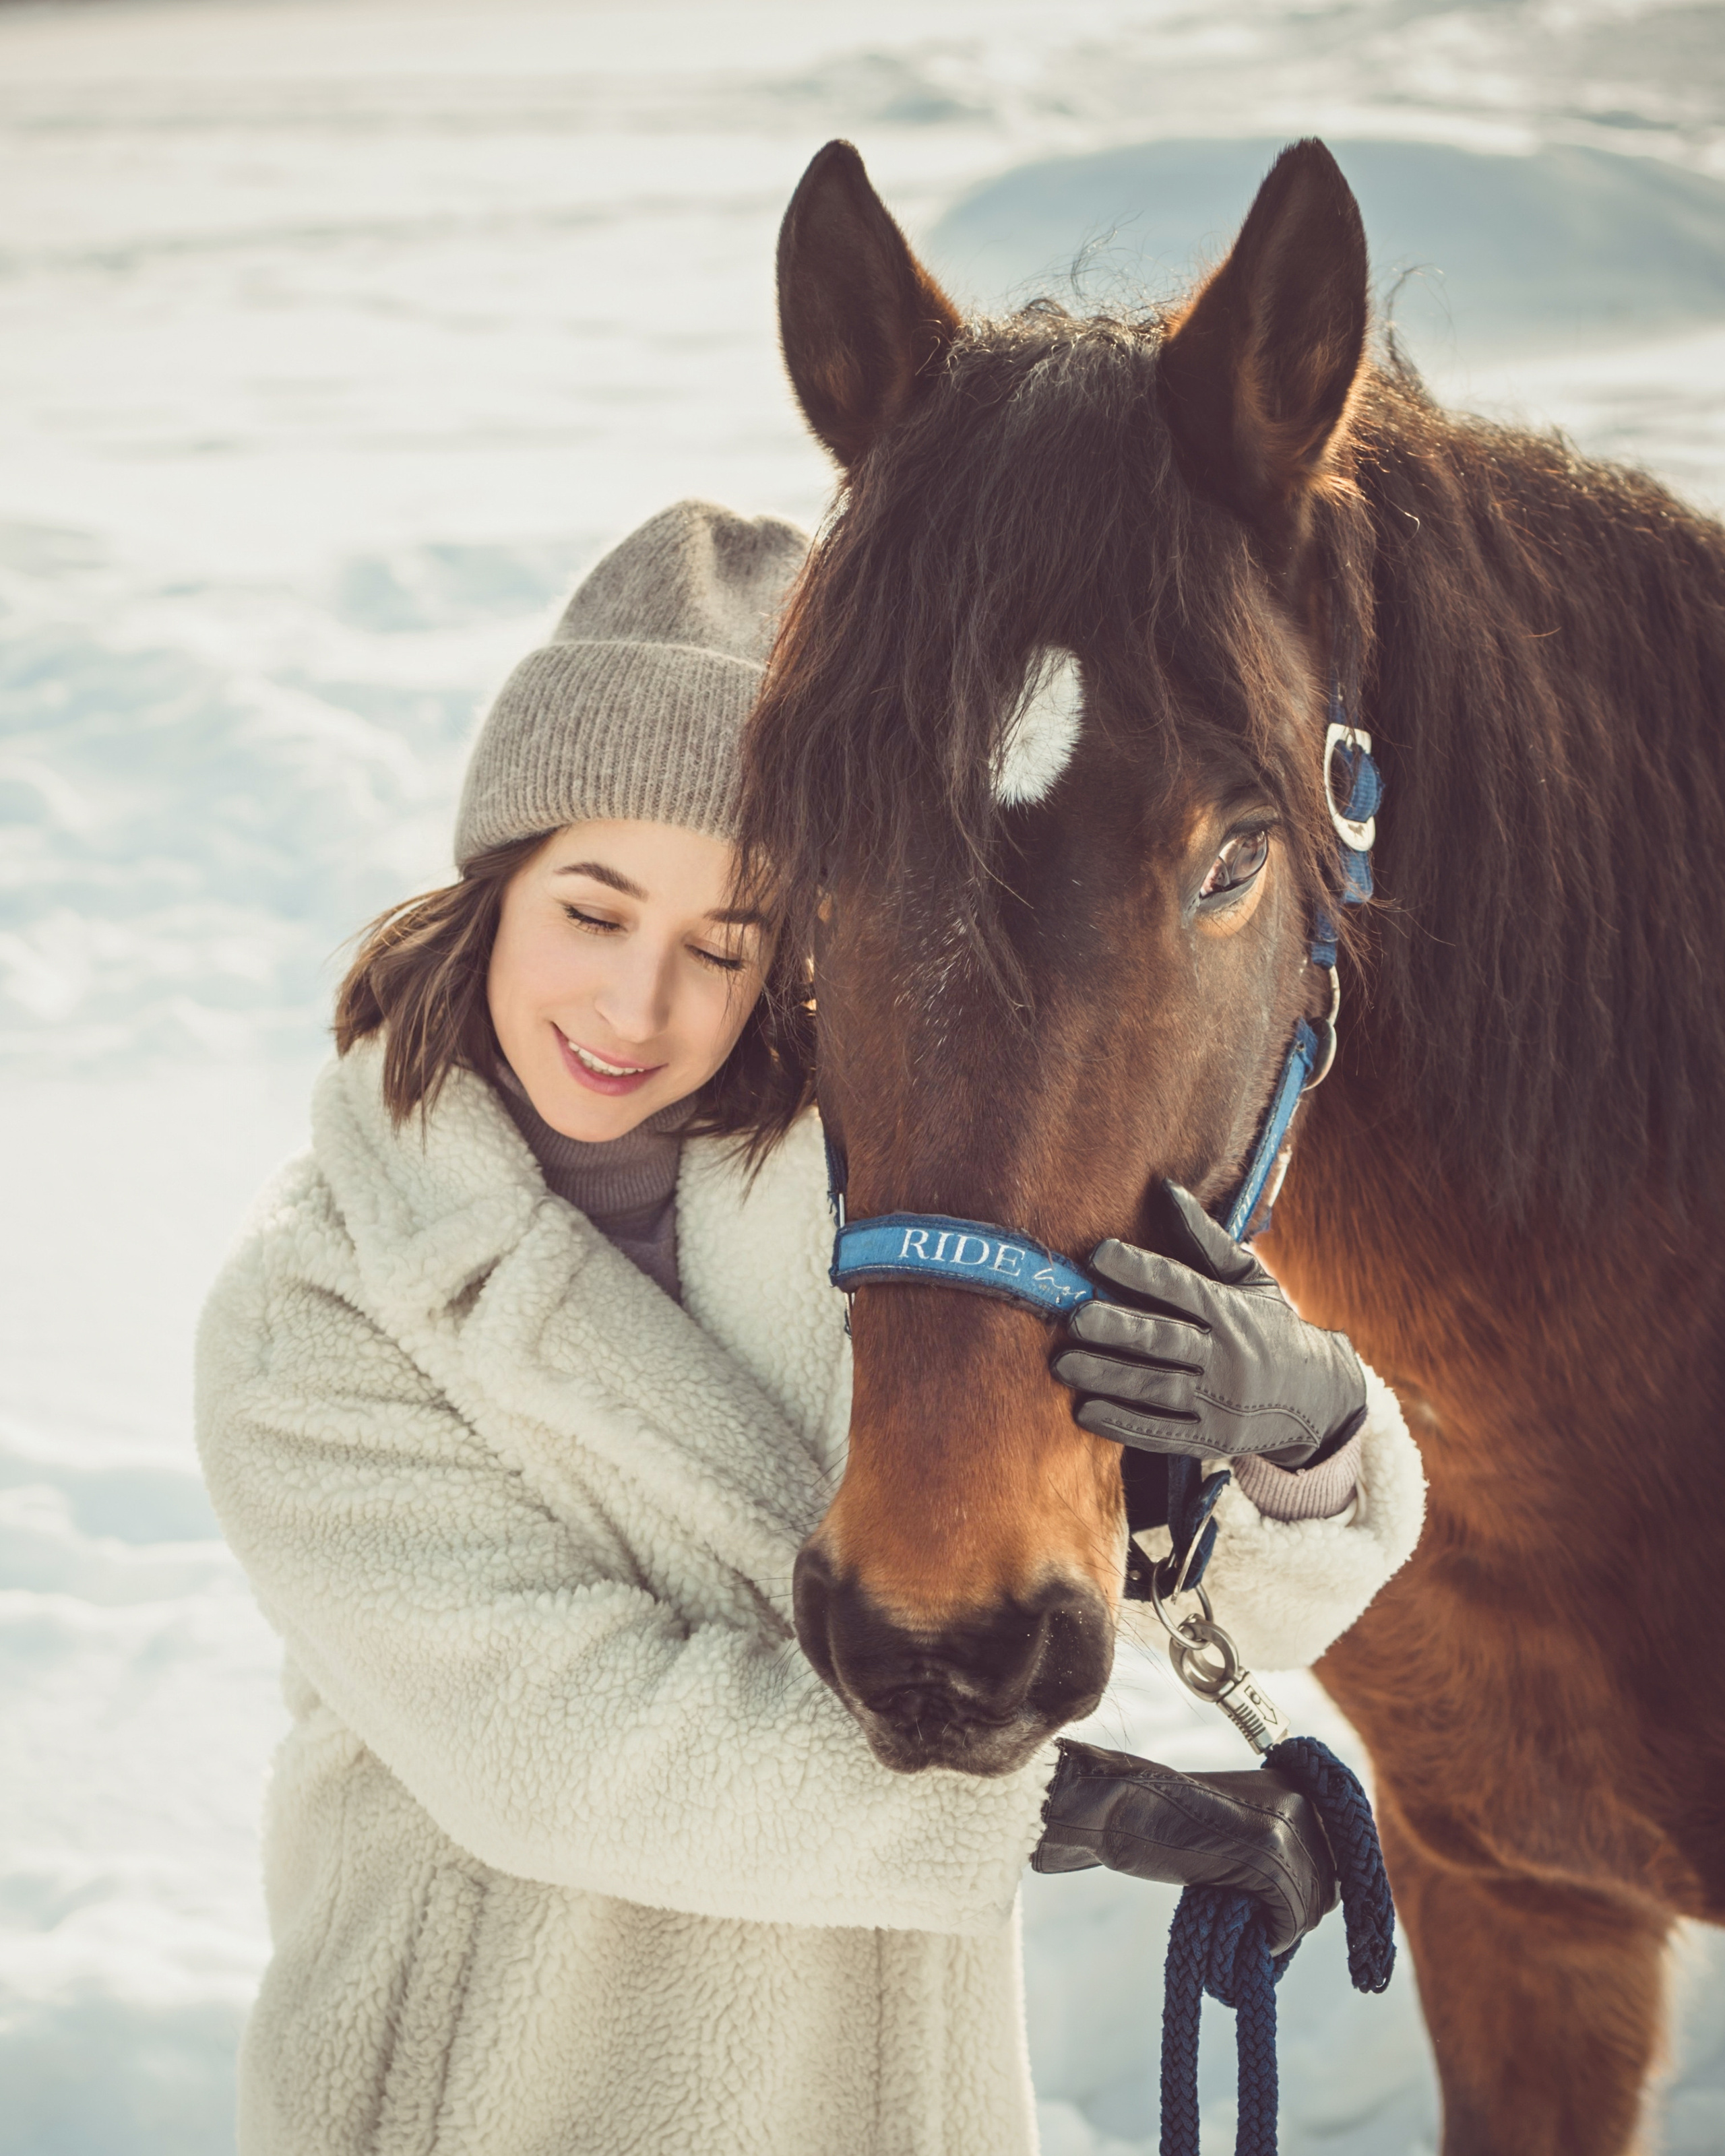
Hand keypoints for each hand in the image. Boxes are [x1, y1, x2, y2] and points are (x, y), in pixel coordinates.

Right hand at [1031, 1738, 1337, 1955]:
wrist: (1132, 1804)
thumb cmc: (1172, 1819)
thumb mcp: (1238, 1819)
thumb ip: (1278, 1841)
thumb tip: (1323, 1896)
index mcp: (1297, 1786)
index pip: (1333, 1857)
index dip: (1308, 1890)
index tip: (1279, 1906)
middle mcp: (1303, 1801)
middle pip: (1327, 1885)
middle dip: (1294, 1911)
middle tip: (1251, 1913)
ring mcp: (1289, 1826)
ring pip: (1310, 1907)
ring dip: (1279, 1926)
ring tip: (1237, 1914)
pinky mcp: (1271, 1853)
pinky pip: (1289, 1919)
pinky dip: (1268, 1934)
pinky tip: (1233, 1914)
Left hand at [1051, 1184, 1365, 1466]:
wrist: (1321, 1397)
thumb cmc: (1272, 1328)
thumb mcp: (1251, 1280)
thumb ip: (1206, 1239)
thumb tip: (1166, 1188)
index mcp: (1232, 1311)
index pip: (1181, 1285)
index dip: (1140, 1269)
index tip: (1099, 1253)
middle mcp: (1227, 1356)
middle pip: (1167, 1339)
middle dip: (1119, 1328)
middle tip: (1076, 1317)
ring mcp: (1220, 1402)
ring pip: (1158, 1388)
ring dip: (1109, 1377)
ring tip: (1064, 1364)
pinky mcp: (1212, 1439)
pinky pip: (1163, 1433)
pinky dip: (1124, 1424)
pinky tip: (1087, 1411)